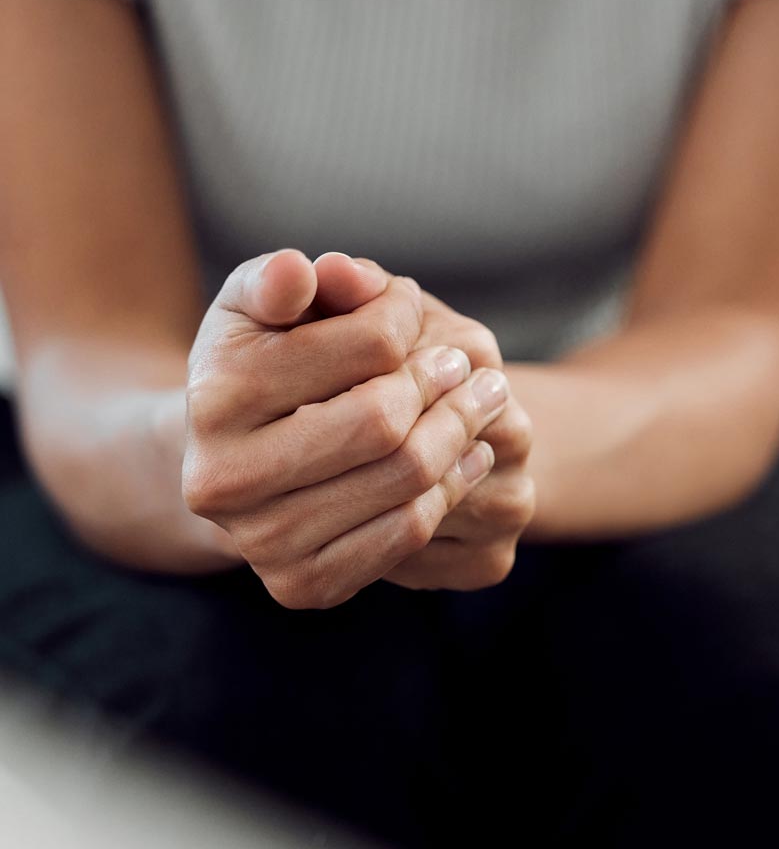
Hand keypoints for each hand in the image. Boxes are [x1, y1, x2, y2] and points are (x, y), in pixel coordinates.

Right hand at [182, 249, 510, 607]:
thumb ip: (283, 278)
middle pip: (385, 420)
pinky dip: (452, 488)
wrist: (231, 459)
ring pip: (405, 480)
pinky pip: (406, 535)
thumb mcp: (258, 304)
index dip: (405, 314)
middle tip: (469, 365)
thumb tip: (306, 271)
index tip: (412, 304)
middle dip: (445, 382)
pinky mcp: (300, 585)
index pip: (367, 345)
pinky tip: (470, 455)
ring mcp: (261, 541)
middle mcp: (224, 479)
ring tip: (484, 401)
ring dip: (463, 432)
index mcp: (216, 394)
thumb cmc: (258, 362)